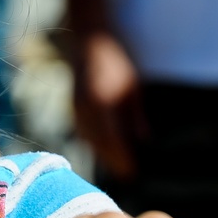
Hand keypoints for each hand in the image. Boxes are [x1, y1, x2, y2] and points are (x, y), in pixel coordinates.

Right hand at [71, 31, 146, 179]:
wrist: (89, 40)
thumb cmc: (116, 61)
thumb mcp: (132, 87)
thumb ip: (135, 115)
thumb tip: (143, 140)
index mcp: (102, 104)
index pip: (112, 140)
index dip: (122, 159)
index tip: (133, 173)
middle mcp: (86, 109)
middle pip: (99, 144)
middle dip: (113, 161)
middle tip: (127, 177)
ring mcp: (76, 107)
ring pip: (89, 138)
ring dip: (102, 153)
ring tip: (117, 166)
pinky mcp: (74, 105)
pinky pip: (83, 130)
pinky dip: (94, 142)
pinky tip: (103, 147)